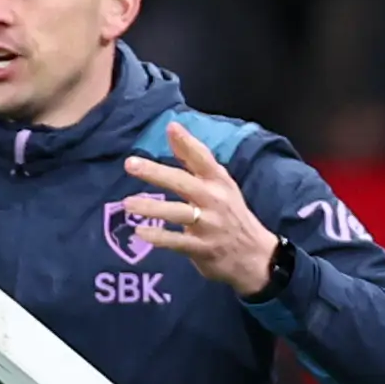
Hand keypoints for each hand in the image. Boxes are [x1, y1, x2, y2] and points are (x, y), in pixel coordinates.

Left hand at [119, 124, 282, 294]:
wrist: (256, 255)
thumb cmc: (230, 214)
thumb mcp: (219, 184)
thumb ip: (194, 159)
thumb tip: (171, 129)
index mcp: (218, 182)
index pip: (203, 158)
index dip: (187, 143)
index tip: (171, 128)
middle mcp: (214, 200)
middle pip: (184, 183)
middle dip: (157, 173)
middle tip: (130, 164)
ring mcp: (209, 225)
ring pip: (178, 213)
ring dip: (152, 208)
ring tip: (128, 203)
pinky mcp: (204, 248)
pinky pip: (178, 242)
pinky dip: (159, 237)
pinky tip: (141, 232)